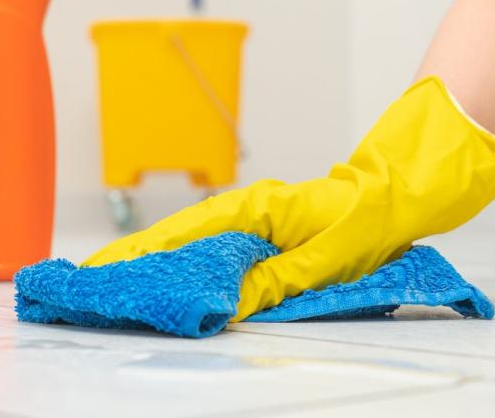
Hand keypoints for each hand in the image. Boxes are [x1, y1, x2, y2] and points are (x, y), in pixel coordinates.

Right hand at [83, 77, 494, 320]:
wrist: (401, 189)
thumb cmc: (371, 212)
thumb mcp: (329, 256)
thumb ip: (278, 281)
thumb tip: (228, 305)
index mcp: (258, 211)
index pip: (184, 235)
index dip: (142, 256)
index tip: (105, 273)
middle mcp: (250, 213)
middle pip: (179, 240)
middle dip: (136, 262)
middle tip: (92, 285)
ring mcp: (256, 222)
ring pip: (194, 245)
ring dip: (158, 265)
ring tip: (120, 287)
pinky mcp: (266, 233)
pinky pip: (218, 250)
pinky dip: (190, 266)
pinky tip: (177, 283)